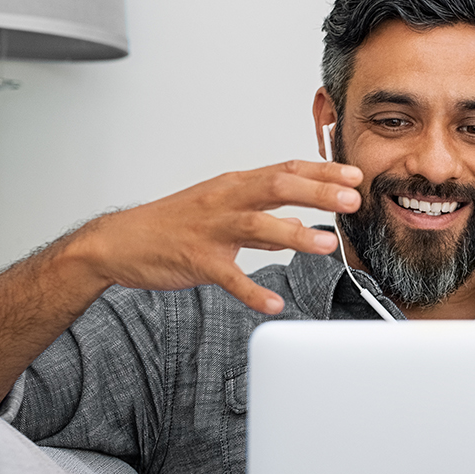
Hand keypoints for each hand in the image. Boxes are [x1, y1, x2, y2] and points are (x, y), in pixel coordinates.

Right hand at [68, 160, 363, 313]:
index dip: (323, 172)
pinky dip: (252, 291)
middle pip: (277, 188)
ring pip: (257, 226)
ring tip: (327, 245)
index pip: (286, 170)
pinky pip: (229, 277)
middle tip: (353, 201)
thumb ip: (263, 220)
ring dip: (294, 235)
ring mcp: (210, 229)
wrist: (119, 241)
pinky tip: (274, 303)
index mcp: (235, 185)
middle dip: (318, 193)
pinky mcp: (197, 260)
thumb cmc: (173, 224)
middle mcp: (225, 200)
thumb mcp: (222, 211)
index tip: (355, 176)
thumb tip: (300, 227)